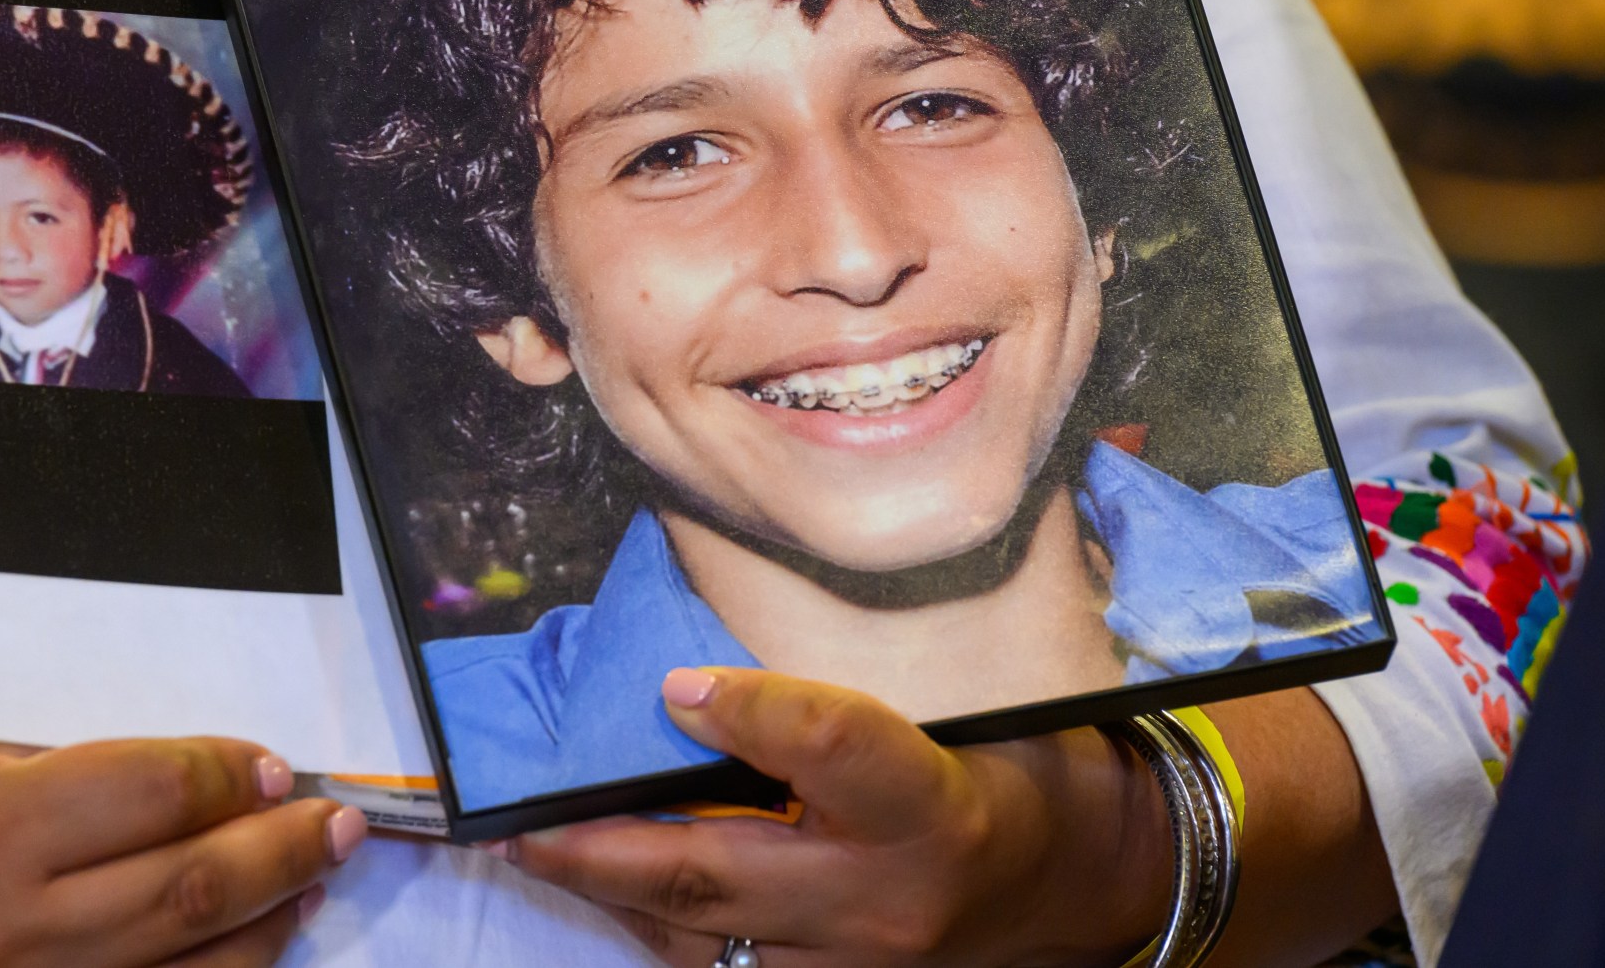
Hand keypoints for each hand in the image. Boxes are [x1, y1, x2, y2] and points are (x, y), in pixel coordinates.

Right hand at [0, 735, 365, 967]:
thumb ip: (70, 772)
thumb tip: (204, 779)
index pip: (159, 795)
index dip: (233, 776)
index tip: (273, 765)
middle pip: (189, 892)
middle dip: (281, 851)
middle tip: (335, 821)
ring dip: (264, 924)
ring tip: (305, 881)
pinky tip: (245, 950)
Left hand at [499, 668, 1171, 967]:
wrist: (1081, 883)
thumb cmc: (1019, 768)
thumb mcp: (968, 705)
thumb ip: (848, 696)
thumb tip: (711, 667)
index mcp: (933, 803)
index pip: (828, 748)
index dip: (748, 712)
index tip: (672, 685)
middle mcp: (886, 897)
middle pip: (721, 872)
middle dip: (605, 850)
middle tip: (523, 827)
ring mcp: (858, 962)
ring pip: (705, 937)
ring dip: (613, 896)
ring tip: (540, 854)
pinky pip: (729, 967)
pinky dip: (665, 930)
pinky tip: (616, 894)